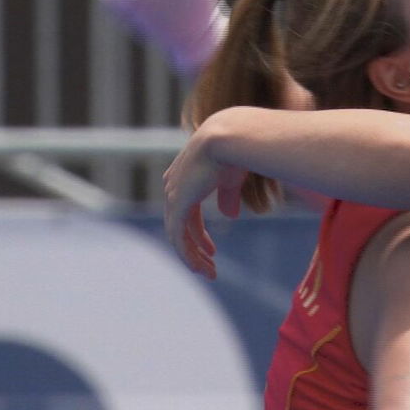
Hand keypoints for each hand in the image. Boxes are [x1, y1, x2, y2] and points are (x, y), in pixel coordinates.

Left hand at [162, 126, 246, 278]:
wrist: (230, 136)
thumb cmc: (236, 150)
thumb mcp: (231, 178)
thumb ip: (227, 197)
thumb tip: (229, 216)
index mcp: (184, 178)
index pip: (187, 213)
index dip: (198, 233)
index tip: (212, 250)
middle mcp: (174, 187)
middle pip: (180, 226)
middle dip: (195, 248)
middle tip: (210, 267)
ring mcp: (174, 196)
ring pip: (178, 236)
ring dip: (193, 257)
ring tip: (209, 273)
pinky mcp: (179, 204)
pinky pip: (179, 237)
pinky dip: (188, 254)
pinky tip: (200, 266)